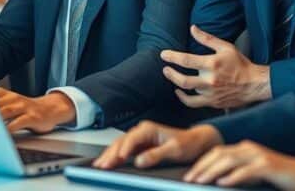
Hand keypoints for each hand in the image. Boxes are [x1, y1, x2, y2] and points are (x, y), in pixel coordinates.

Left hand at [0, 88, 75, 133]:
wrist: (50, 109)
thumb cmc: (25, 109)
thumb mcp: (9, 103)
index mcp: (4, 94)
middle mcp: (13, 98)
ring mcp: (23, 107)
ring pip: (6, 111)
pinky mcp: (31, 117)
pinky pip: (18, 122)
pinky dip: (9, 128)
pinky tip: (2, 134)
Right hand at [93, 121, 221, 169]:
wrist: (195, 142)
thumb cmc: (187, 143)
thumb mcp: (174, 150)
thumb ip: (157, 155)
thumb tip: (139, 161)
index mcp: (149, 129)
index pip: (132, 139)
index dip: (124, 149)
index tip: (118, 158)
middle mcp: (142, 131)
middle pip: (121, 142)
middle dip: (110, 153)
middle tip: (102, 165)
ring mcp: (139, 139)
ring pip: (120, 146)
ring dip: (109, 155)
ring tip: (100, 166)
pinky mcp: (139, 146)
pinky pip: (124, 151)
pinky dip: (115, 157)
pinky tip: (108, 163)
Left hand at [160, 25, 270, 108]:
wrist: (254, 84)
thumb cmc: (240, 63)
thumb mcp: (225, 47)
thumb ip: (207, 38)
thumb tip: (192, 28)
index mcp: (212, 64)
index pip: (187, 60)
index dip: (173, 57)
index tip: (163, 55)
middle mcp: (210, 80)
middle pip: (184, 81)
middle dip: (171, 74)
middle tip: (165, 69)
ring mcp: (211, 93)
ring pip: (188, 92)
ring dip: (177, 84)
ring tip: (172, 77)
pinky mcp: (212, 102)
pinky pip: (193, 103)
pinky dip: (184, 99)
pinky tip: (180, 92)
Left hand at [185, 140, 294, 189]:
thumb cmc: (280, 176)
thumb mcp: (255, 173)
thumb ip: (239, 173)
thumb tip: (218, 180)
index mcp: (245, 149)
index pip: (217, 152)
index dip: (201, 162)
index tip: (189, 174)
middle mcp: (249, 149)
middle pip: (219, 154)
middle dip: (201, 166)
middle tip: (188, 178)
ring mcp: (259, 156)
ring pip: (229, 161)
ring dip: (211, 171)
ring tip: (199, 181)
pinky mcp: (268, 166)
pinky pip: (246, 171)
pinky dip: (232, 177)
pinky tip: (222, 183)